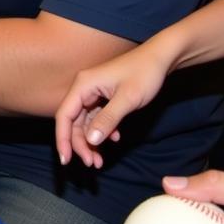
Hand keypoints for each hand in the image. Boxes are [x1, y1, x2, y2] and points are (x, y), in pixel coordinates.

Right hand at [54, 38, 174, 168]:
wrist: (160, 59)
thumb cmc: (144, 74)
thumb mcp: (127, 99)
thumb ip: (108, 119)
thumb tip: (90, 140)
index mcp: (83, 85)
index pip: (64, 115)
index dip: (62, 139)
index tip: (66, 160)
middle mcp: (84, 89)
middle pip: (73, 122)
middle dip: (80, 144)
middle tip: (92, 164)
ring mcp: (93, 93)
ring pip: (84, 122)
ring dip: (91, 141)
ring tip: (100, 160)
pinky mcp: (103, 97)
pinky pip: (96, 118)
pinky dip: (102, 131)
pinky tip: (115, 139)